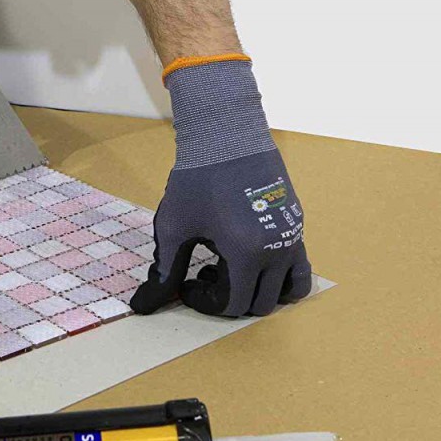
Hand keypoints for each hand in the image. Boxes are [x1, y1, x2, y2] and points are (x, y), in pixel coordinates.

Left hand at [130, 58, 312, 317]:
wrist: (227, 135)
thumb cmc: (197, 179)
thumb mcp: (174, 227)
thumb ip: (164, 270)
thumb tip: (141, 305)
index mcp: (248, 254)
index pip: (234, 305)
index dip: (206, 303)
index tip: (188, 283)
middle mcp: (278, 250)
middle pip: (261, 303)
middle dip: (232, 299)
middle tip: (206, 274)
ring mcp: (293, 236)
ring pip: (288, 290)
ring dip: (261, 292)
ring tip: (233, 269)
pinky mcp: (297, 221)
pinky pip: (299, 264)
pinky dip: (278, 274)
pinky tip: (248, 253)